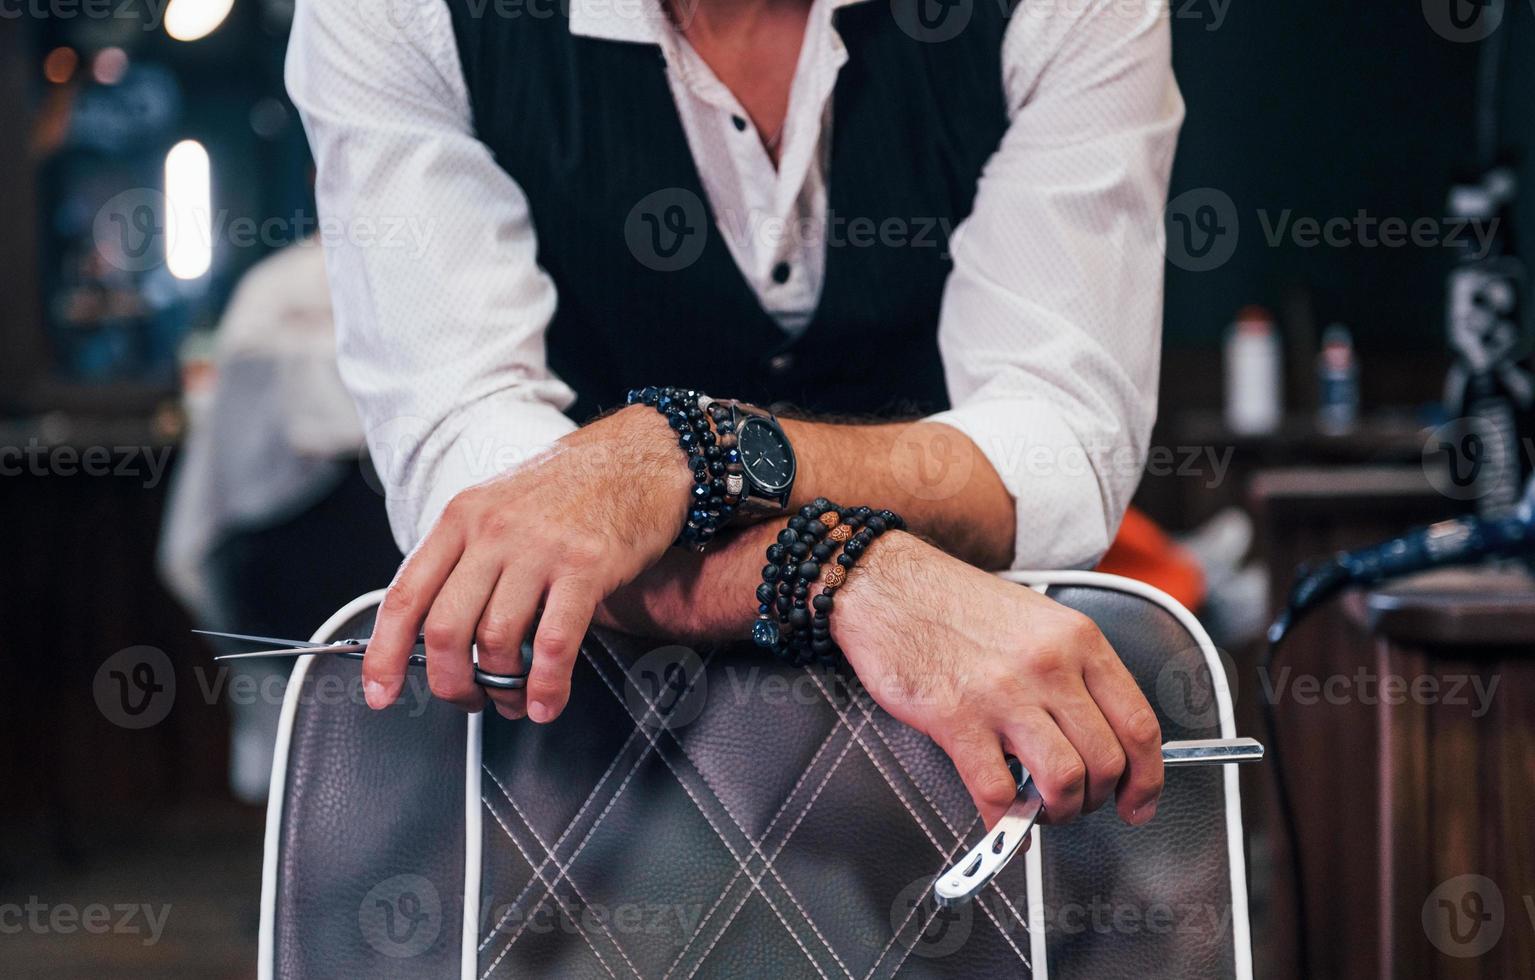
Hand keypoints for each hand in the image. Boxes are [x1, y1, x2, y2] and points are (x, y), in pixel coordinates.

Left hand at [364, 405, 691, 720]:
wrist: (637, 457)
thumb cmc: (572, 486)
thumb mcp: (499, 506)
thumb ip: (467, 559)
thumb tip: (442, 628)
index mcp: (462, 518)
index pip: (406, 595)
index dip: (385, 654)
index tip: (381, 690)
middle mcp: (493, 531)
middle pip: (445, 630)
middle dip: (451, 683)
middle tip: (467, 699)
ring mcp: (538, 549)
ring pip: (496, 642)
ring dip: (502, 688)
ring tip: (515, 699)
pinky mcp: (585, 567)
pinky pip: (553, 643)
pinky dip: (547, 685)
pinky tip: (548, 700)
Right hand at [833, 533, 1163, 828]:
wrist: (887, 586)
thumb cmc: (955, 605)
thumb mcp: (1037, 620)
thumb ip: (1073, 671)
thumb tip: (1098, 734)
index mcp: (1078, 640)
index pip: (1139, 724)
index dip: (1146, 778)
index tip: (1138, 802)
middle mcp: (1049, 666)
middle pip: (1106, 762)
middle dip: (1097, 799)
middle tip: (1075, 803)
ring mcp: (1004, 694)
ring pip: (1064, 781)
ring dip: (1056, 811)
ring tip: (1038, 809)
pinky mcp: (957, 718)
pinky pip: (998, 792)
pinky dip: (1005, 820)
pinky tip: (999, 815)